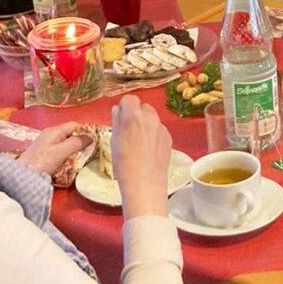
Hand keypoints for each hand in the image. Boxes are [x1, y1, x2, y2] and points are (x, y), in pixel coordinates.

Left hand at [18, 122, 90, 175]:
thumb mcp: (62, 151)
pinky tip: (70, 162)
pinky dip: (67, 155)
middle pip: (71, 134)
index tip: (96, 140)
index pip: (75, 125)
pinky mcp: (44, 154)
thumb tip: (91, 137)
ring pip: (66, 143)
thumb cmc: (41, 162)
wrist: (22, 176)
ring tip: (83, 157)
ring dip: (75, 149)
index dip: (86, 130)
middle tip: (91, 151)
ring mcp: (47, 144)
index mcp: (54, 131)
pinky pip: (60, 151)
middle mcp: (50, 135)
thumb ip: (77, 142)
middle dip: (81, 141)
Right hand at [111, 95, 171, 217]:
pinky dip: (154, 135)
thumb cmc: (123, 164)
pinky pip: (159, 130)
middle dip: (136, 114)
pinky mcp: (169, 138)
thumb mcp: (113, 141)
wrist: (145, 184)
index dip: (124, 107)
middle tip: (129, 130)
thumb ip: (116, 122)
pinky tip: (148, 150)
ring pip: (152, 118)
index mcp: (133, 116)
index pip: (129, 99)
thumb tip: (117, 110)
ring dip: (145, 124)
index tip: (120, 118)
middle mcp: (150, 118)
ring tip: (138, 142)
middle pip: (143, 107)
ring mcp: (161, 128)